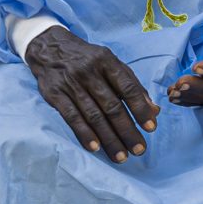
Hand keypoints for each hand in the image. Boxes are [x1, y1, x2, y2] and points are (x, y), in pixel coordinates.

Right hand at [26, 27, 158, 161]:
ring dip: (109, 138)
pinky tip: (95, 148)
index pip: (127, 88)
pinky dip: (84, 133)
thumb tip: (154, 110)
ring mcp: (70, 83)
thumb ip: (132, 85)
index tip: (151, 128)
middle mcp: (89, 71)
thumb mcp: (111, 64)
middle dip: (127, 130)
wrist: (48, 47)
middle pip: (111, 106)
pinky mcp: (54, 93)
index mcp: (106, 61)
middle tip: (139, 150)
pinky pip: (71, 117)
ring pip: (93, 115)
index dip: (140, 109)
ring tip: (121, 156)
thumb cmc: (87, 59)